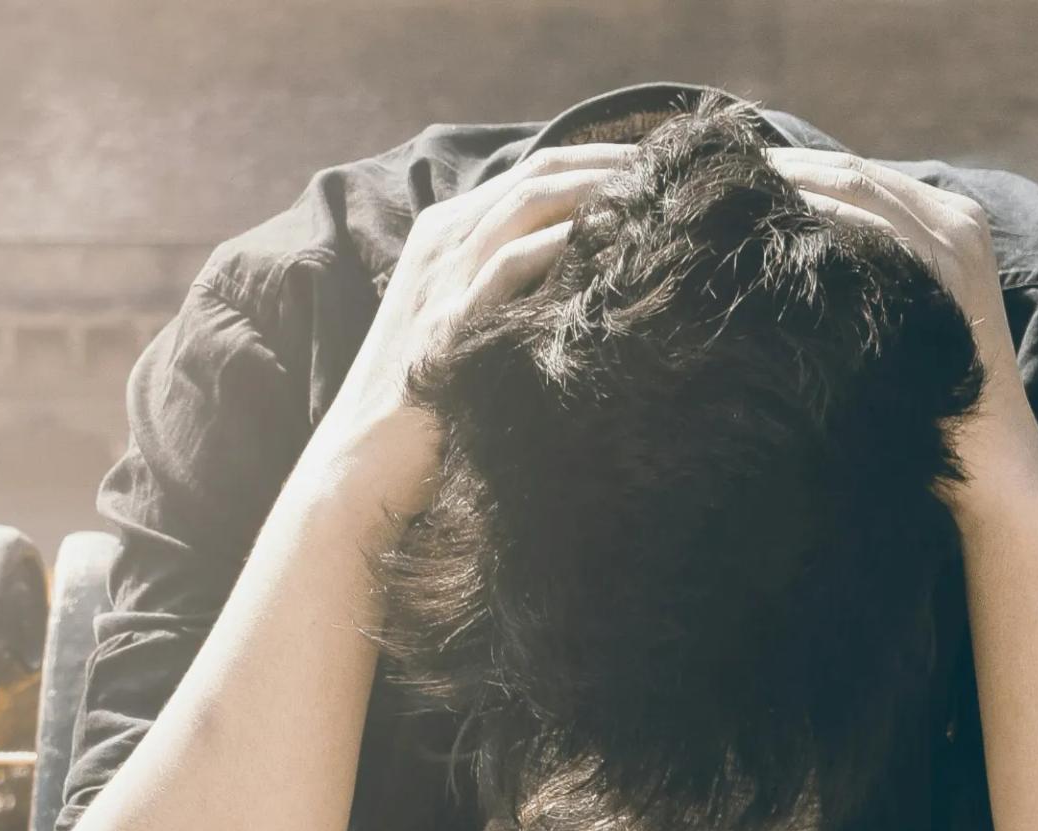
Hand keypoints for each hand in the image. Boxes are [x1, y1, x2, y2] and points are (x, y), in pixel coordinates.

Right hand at [316, 144, 637, 481]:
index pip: (535, 172)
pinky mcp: (448, 323)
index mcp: (447, 234)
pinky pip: (511, 264)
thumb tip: (595, 275)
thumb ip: (517, 290)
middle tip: (673, 177)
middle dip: (611, 167)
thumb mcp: (472, 325)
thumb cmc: (431, 402)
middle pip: (538, 176)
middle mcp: (443, 244)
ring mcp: (442, 280)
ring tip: (655, 201)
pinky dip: (563, 247)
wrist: (364, 463)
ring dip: (598, 194)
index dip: (602, 161)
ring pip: (527, 205)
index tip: (662, 171)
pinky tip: (611, 248)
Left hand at [766, 150, 1033, 465]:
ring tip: (738, 193)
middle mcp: (958, 219)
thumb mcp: (910, 307)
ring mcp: (956, 242)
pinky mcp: (948, 270)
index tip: (743, 173)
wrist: (994, 449)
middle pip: (855, 171)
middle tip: (726, 175)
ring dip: (796, 184)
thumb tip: (793, 240)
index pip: (862, 174)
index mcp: (952, 217)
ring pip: (860, 187)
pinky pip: (872, 225)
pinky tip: (775, 224)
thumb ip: (873, 263)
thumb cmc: (935, 386)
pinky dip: (822, 215)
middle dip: (788, 168)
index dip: (799, 167)